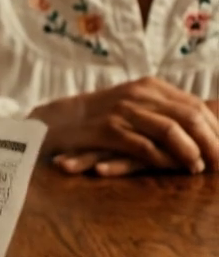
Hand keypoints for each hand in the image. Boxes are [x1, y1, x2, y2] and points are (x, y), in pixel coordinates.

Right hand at [51, 98, 218, 176]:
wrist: (54, 120)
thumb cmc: (98, 119)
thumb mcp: (133, 108)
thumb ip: (161, 114)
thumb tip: (200, 134)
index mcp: (150, 87)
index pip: (194, 106)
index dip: (215, 130)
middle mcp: (139, 95)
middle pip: (188, 116)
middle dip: (211, 142)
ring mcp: (123, 111)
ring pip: (170, 129)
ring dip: (190, 151)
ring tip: (200, 168)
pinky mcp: (107, 130)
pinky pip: (142, 145)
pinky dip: (162, 158)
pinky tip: (173, 169)